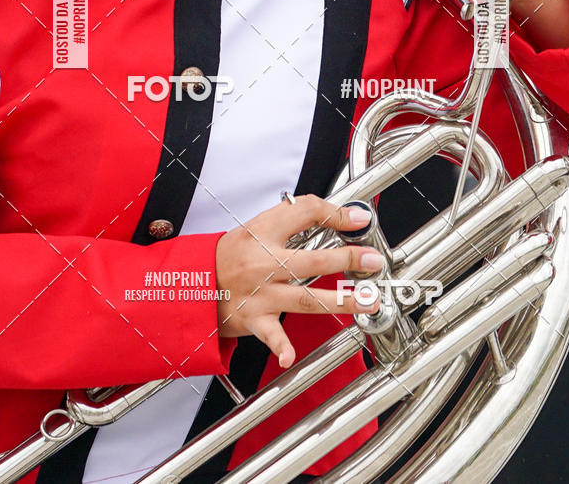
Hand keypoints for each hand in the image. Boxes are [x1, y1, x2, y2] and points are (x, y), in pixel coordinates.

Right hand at [215, 194, 384, 367]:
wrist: (194, 283)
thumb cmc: (230, 255)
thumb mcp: (257, 227)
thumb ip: (294, 219)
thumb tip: (338, 216)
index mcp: (264, 233)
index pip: (303, 212)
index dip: (334, 213)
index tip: (359, 220)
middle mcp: (263, 262)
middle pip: (311, 259)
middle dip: (347, 259)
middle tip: (373, 261)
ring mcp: (260, 293)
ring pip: (304, 298)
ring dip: (338, 301)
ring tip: (365, 301)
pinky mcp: (253, 319)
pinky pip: (270, 334)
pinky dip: (280, 346)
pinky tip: (290, 356)